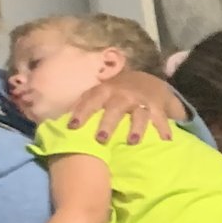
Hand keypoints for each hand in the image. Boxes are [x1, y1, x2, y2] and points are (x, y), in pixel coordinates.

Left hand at [70, 70, 186, 143]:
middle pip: (114, 109)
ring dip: (135, 127)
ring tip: (132, 141)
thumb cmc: (116, 92)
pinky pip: (160, 119)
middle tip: (101, 139)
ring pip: (137, 114)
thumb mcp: (100, 92)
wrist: (147, 80)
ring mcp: (140, 101)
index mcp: (105, 90)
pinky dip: (164, 129)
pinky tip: (166, 140)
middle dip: (108, 123)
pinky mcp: (157, 107)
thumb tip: (55, 120)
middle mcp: (122, 95)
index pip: (90, 100)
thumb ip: (84, 103)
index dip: (82, 112)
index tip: (72, 127)